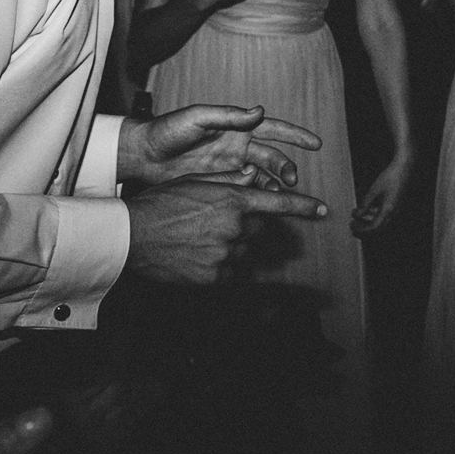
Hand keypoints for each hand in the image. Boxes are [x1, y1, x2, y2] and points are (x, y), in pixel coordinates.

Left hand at [118, 103, 319, 190]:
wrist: (144, 156)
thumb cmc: (168, 131)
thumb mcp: (197, 118)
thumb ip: (227, 115)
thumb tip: (259, 110)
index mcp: (236, 126)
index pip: (273, 129)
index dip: (296, 136)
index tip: (316, 144)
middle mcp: (238, 146)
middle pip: (272, 157)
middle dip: (286, 167)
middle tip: (291, 180)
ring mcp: (230, 166)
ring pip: (262, 176)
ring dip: (274, 185)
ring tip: (280, 195)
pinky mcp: (220, 184)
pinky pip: (245, 191)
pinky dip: (257, 197)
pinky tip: (262, 205)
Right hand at [125, 171, 326, 284]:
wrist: (131, 236)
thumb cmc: (159, 205)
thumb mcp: (195, 184)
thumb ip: (227, 181)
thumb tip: (252, 175)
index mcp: (233, 200)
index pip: (278, 204)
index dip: (303, 206)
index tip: (323, 210)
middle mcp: (235, 227)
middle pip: (257, 231)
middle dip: (244, 229)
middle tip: (213, 228)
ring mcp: (227, 254)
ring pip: (242, 254)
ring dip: (229, 250)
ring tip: (198, 244)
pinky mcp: (215, 277)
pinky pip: (228, 273)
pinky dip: (217, 268)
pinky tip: (195, 260)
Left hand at [350, 152, 411, 235]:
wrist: (404, 167)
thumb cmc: (390, 177)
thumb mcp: (374, 190)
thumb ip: (364, 204)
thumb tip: (357, 215)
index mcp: (388, 210)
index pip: (374, 228)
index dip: (362, 229)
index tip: (352, 226)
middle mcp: (394, 213)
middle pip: (377, 227)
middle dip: (363, 227)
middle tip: (352, 225)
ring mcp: (396, 209)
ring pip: (380, 221)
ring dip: (367, 220)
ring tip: (356, 214)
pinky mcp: (396, 205)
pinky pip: (384, 214)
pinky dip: (373, 213)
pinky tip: (366, 207)